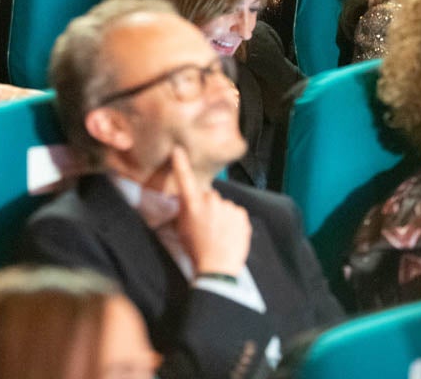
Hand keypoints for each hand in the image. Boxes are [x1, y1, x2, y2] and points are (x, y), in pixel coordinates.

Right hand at [170, 147, 250, 275]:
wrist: (218, 268)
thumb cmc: (196, 250)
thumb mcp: (181, 230)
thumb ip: (184, 212)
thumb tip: (185, 202)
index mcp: (193, 205)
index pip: (185, 179)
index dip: (181, 164)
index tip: (178, 150)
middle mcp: (211, 201)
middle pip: (208, 196)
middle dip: (207, 206)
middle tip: (206, 225)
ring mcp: (228, 207)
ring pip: (223, 206)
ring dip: (221, 215)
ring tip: (219, 233)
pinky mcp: (242, 215)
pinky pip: (235, 213)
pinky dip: (233, 221)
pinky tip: (229, 235)